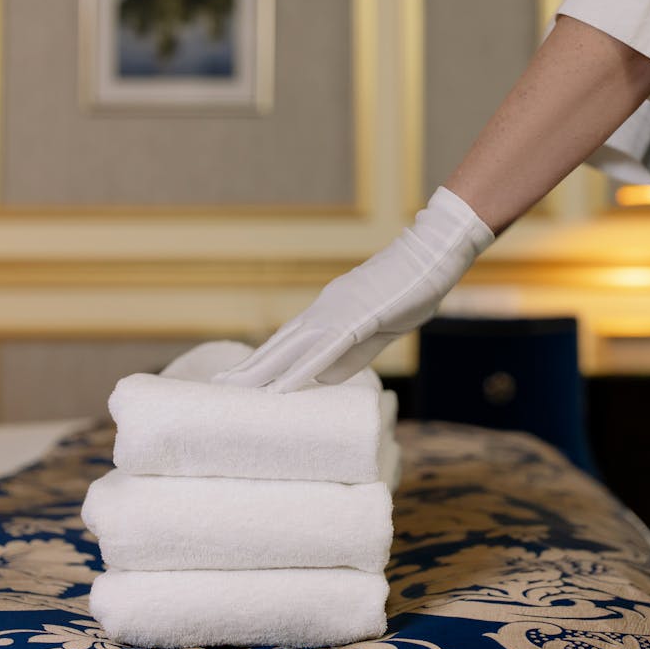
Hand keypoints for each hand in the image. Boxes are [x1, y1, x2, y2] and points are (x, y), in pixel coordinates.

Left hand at [211, 186, 494, 392]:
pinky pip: (322, 351)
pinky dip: (299, 371)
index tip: (239, 377)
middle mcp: (323, 310)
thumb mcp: (376, 331)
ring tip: (236, 391)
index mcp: (328, 311)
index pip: (287, 341)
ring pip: (291, 348)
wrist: (431, 257)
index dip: (262, 360)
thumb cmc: (409, 291)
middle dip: (249, 367)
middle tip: (218, 386)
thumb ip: (350, 355)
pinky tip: (281, 388)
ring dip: (263, 372)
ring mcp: (337, 313)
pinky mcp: (356, 320)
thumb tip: (322, 379)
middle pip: (279, 344)